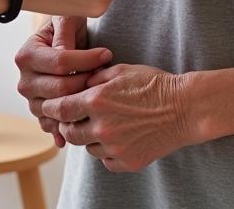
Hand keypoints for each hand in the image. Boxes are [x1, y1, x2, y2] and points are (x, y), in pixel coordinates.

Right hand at [16, 16, 100, 147]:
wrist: (61, 40)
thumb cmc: (65, 27)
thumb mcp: (64, 20)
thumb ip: (64, 34)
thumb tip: (63, 53)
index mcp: (26, 55)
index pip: (60, 62)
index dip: (86, 59)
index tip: (106, 54)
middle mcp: (24, 80)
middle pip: (60, 88)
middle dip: (87, 80)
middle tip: (104, 72)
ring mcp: (32, 100)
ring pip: (60, 108)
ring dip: (82, 100)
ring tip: (97, 88)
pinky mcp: (42, 114)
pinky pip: (56, 125)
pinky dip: (68, 126)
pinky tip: (83, 121)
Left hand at [41, 63, 193, 171]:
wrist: (184, 108)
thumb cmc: (153, 85)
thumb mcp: (120, 71)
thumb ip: (94, 78)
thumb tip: (77, 83)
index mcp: (98, 101)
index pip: (61, 109)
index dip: (52, 108)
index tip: (50, 106)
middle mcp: (103, 127)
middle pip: (70, 133)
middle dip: (67, 125)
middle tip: (73, 118)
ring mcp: (116, 148)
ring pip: (88, 148)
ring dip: (89, 137)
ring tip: (102, 124)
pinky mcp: (128, 163)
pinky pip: (106, 161)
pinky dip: (106, 151)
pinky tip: (117, 138)